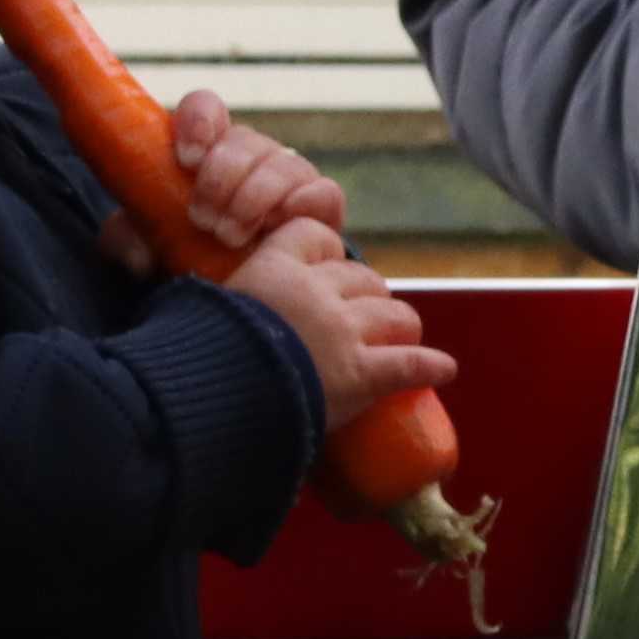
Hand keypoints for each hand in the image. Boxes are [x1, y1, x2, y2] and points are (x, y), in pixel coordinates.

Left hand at [96, 87, 351, 272]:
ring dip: (256, 196)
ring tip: (231, 235)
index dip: (199, 121)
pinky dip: (305, 203)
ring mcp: (291, 179)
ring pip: (285, 162)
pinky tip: (282, 225)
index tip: (187, 158)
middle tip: (202, 219)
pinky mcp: (322, 210)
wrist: (236, 300)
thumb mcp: (144, 248)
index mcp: (207, 150)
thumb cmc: (186, 259)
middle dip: (222, 176)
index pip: (206, 107)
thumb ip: (127, 241)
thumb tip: (138, 253)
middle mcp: (251, 157)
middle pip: (246, 139)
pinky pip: (325, 192)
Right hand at [223, 217, 457, 416]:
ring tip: (397, 342)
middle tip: (359, 322)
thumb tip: (203, 299)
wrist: (206, 403)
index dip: (325, 254)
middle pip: (363, 279)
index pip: (317, 236)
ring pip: (396, 314)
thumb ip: (227, 298)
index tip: (323, 270)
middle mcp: (317, 291)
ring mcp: (344, 332)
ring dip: (398, 328)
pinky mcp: (362, 374)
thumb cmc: (195, 359)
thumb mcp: (204, 310)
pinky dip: (430, 367)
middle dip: (365, 298)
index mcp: (276, 267)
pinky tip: (443, 369)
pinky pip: (410, 364)